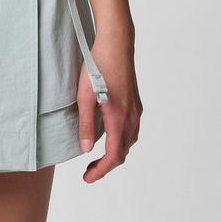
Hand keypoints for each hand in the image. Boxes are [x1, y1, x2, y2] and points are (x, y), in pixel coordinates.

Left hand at [77, 31, 142, 182]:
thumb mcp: (84, 96)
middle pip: (122, 152)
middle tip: (88, 169)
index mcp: (119, 118)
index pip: (114, 156)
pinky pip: (131, 129)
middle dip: (106, 165)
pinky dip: (120, 139)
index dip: (101, 171)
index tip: (87, 177)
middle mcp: (132, 117)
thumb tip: (87, 149)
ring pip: (128, 141)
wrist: (115, 44)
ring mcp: (136, 110)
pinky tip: (108, 134)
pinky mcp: (135, 102)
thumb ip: (86, 124)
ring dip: (114, 152)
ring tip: (97, 155)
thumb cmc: (97, 66)